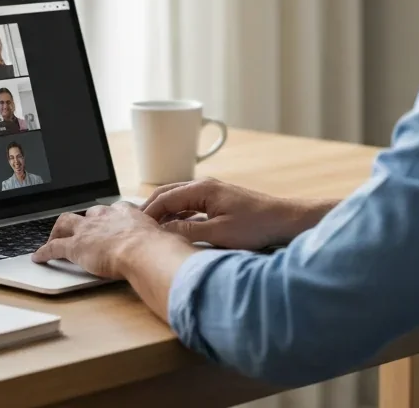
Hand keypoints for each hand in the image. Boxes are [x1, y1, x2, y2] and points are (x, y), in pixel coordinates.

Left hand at [31, 202, 181, 278]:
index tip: (110, 222)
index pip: (114, 211)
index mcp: (127, 213)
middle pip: (89, 213)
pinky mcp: (75, 246)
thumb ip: (168, 244)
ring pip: (65, 223)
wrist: (144, 250)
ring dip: (58, 231)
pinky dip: (44, 253)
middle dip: (83, 220)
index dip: (110, 217)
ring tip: (54, 238)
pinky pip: (55, 247)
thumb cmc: (159, 248)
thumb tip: (180, 252)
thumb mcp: (166, 239)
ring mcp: (88, 229)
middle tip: (80, 228)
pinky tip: (39, 258)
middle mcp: (105, 216)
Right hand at [142, 178, 332, 250]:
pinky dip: (177, 215)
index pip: (164, 198)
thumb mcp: (218, 233)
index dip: (147, 214)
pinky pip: (189, 205)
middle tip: (134, 228)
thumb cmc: (256, 226)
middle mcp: (204, 186)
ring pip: (177, 200)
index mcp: (201, 189)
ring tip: (149, 230)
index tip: (133, 229)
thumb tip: (162, 233)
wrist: (284, 220)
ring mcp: (211, 192)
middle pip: (167, 194)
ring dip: (163, 213)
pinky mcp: (218, 202)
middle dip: (150, 210)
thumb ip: (188, 231)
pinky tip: (173, 229)